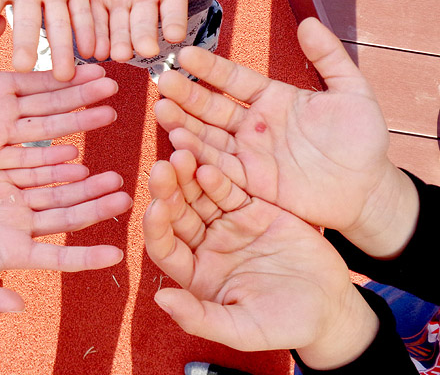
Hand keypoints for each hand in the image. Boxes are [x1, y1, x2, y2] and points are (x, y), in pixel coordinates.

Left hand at [0, 17, 117, 175]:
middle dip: (84, 96)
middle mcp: (7, 112)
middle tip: (114, 89)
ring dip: (77, 123)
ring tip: (107, 116)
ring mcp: (1, 136)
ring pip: (46, 128)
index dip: (70, 75)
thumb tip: (3, 16)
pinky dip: (48, 159)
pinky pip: (23, 159)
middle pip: (53, 103)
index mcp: (0, 88)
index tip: (96, 68)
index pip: (42, 79)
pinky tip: (74, 156)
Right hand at [0, 165, 131, 315]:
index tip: (117, 254)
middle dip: (96, 208)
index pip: (59, 257)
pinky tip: (76, 158)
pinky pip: (30, 170)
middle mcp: (19, 226)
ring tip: (113, 176)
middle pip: (66, 217)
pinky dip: (52, 165)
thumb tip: (19, 306)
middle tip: (126, 198)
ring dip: (84, 184)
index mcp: (14, 253)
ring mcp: (11, 202)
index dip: (86, 256)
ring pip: (55, 191)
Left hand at [79, 0, 219, 60]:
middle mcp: (145, 2)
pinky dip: (93, 34)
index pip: (174, 10)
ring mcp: (120, 3)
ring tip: (118, 54)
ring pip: (119, 28)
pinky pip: (94, 19)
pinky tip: (92, 49)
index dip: (175, 22)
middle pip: (144, 25)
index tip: (175, 34)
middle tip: (144, 50)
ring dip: (118, 42)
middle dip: (143, 38)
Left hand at [144, 150, 377, 368]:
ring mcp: (228, 225)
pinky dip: (219, 178)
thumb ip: (201, 318)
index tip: (155, 208)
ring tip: (180, 155)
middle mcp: (205, 245)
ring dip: (188, 177)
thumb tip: (159, 298)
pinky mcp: (251, 210)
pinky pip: (230, 190)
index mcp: (196, 274)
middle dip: (168, 191)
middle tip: (161, 167)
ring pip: (200, 197)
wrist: (330, 305)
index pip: (166, 247)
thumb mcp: (244, 329)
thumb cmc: (285, 325)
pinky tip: (208, 166)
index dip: (157, 228)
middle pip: (178, 214)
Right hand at [155, 18, 418, 257]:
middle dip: (186, 95)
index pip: (233, 79)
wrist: (367, 189)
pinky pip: (220, 168)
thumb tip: (308, 22)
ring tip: (161, 111)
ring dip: (184, 124)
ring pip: (209, 137)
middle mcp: (253, 124)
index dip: (210, 68)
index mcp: (272, 99)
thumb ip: (329, 58)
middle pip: (212, 107)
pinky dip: (199, 158)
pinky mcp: (250, 182)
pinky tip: (179, 143)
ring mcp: (249, 154)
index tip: (186, 54)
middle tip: (162, 82)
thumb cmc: (363, 140)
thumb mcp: (352, 92)